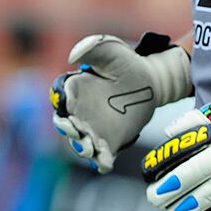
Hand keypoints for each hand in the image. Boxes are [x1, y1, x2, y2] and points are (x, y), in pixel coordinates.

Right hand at [50, 33, 191, 173]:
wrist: (150, 82)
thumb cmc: (126, 63)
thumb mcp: (111, 49)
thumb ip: (92, 48)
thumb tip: (73, 56)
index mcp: (74, 90)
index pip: (59, 99)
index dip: (59, 106)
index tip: (66, 109)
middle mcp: (79, 113)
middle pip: (64, 126)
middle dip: (67, 130)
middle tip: (76, 130)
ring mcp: (93, 130)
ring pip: (80, 144)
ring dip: (81, 148)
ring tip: (89, 147)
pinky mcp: (110, 143)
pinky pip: (101, 157)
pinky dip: (101, 162)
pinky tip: (105, 163)